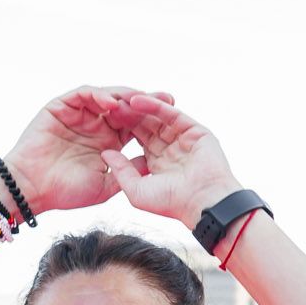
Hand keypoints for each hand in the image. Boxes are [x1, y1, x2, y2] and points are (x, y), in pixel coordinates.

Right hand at [2, 85, 171, 214]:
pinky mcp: (61, 106)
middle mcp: (96, 123)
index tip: (176, 119)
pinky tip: (113, 103)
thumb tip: (154, 164)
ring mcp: (79, 113)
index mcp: (109, 140)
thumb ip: (129, 173)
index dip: (154, 121)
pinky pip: (84, 94)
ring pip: (107, 96)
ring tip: (141, 100)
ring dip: (125, 96)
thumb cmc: (66, 192)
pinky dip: (100, 95)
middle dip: (146, 102)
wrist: (33, 190)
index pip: (136, 124)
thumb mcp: (106, 185)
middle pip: (126, 106)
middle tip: (167, 99)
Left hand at [98, 93, 238, 227]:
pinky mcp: (194, 130)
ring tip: (120, 100)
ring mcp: (182, 138)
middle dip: (128, 116)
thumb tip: (105, 153)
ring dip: (138, 108)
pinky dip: (155, 106)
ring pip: (157, 117)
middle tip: (109, 105)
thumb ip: (121, 171)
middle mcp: (169, 148)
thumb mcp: (137, 190)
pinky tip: (137, 100)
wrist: (202, 202)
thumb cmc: (172, 203)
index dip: (121, 130)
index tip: (103, 121)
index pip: (137, 139)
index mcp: (157, 162)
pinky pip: (171, 114)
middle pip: (146, 126)